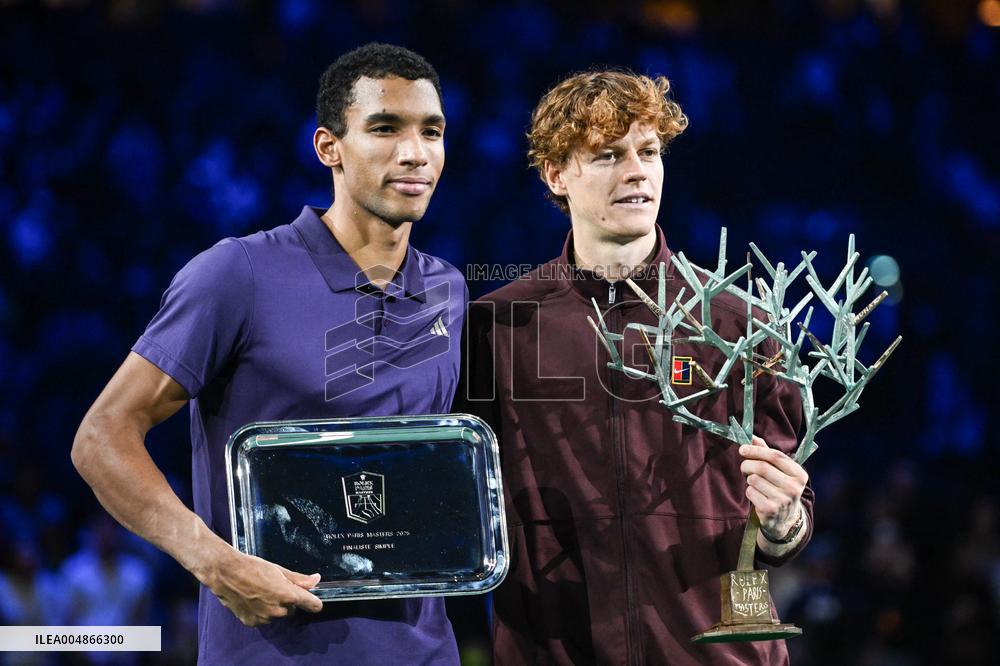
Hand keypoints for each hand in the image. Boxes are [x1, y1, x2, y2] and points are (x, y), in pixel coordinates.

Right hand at [198, 548, 322, 626]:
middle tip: (276, 586)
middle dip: (288, 599)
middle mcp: (277, 610)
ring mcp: (264, 618)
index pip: (312, 605)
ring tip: (261, 591)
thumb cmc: (252, 567)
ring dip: (274, 606)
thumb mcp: (279, 570)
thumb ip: (299, 579)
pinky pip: (263, 619)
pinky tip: (253, 599)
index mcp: (288, 595)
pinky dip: (261, 611)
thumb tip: (316, 580)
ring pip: (277, 614)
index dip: (314, 602)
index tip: (314, 601)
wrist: (225, 573)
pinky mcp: (252, 622)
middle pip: (292, 608)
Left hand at [739, 435, 807, 540]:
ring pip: (754, 479)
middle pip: (762, 467)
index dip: (756, 450)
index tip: (742, 449)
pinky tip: (756, 495)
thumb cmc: (779, 488)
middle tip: (744, 467)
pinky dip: (749, 491)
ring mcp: (783, 500)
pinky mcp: (770, 510)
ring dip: (749, 479)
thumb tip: (752, 436)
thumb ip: (766, 453)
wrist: (784, 519)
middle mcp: (794, 487)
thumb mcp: (779, 471)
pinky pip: (750, 492)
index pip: (775, 456)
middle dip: (747, 464)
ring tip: (753, 482)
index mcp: (799, 474)